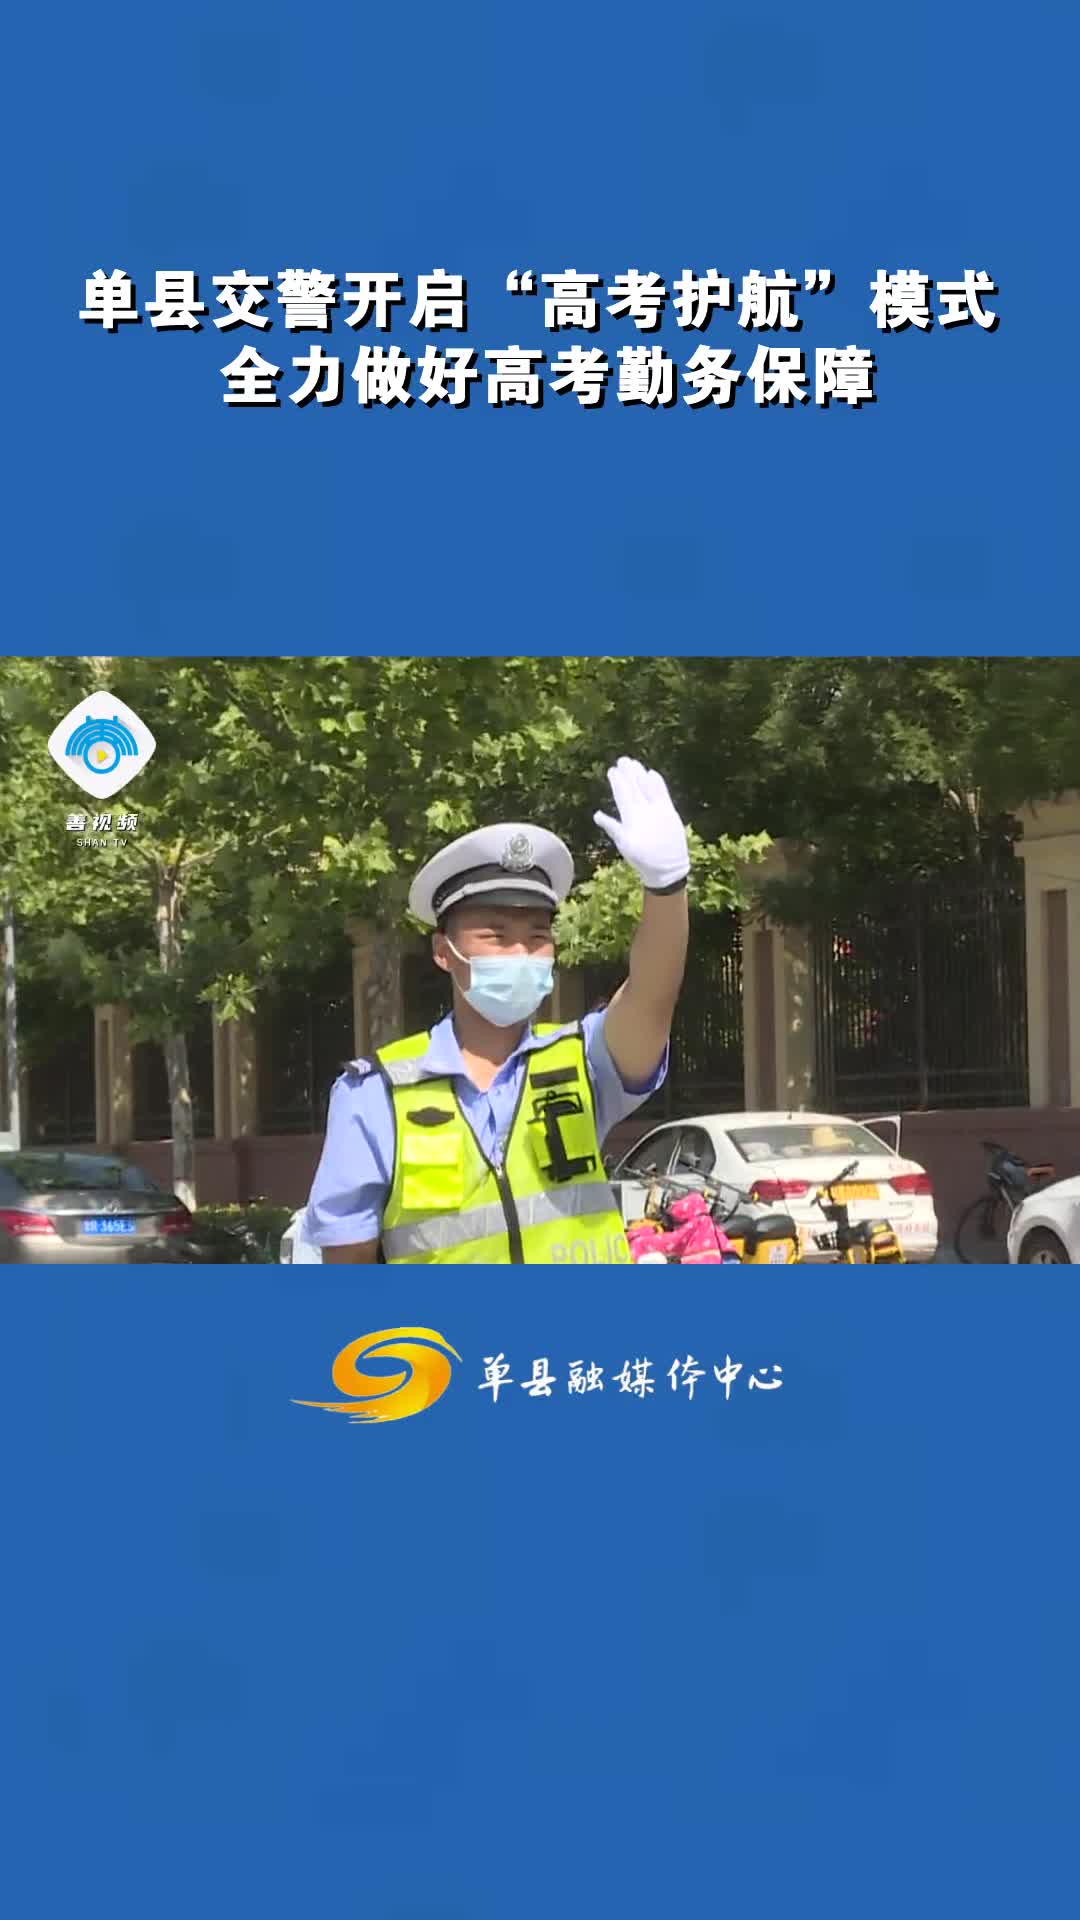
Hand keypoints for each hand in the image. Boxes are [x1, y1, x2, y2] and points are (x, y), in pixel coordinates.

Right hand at [593, 757, 689, 889]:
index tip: (612, 770)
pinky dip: (658, 783)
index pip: (622, 795)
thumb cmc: (643, 858)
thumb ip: (612, 827)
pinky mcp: (671, 812)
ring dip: (641, 774)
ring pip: (648, 787)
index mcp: (631, 819)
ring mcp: (659, 810)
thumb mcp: (624, 845)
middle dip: (628, 773)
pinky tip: (652, 773)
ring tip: (634, 763)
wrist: (668, 868)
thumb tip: (597, 815)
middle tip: (623, 760)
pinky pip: (663, 793)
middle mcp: (645, 812)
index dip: (617, 781)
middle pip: (635, 787)